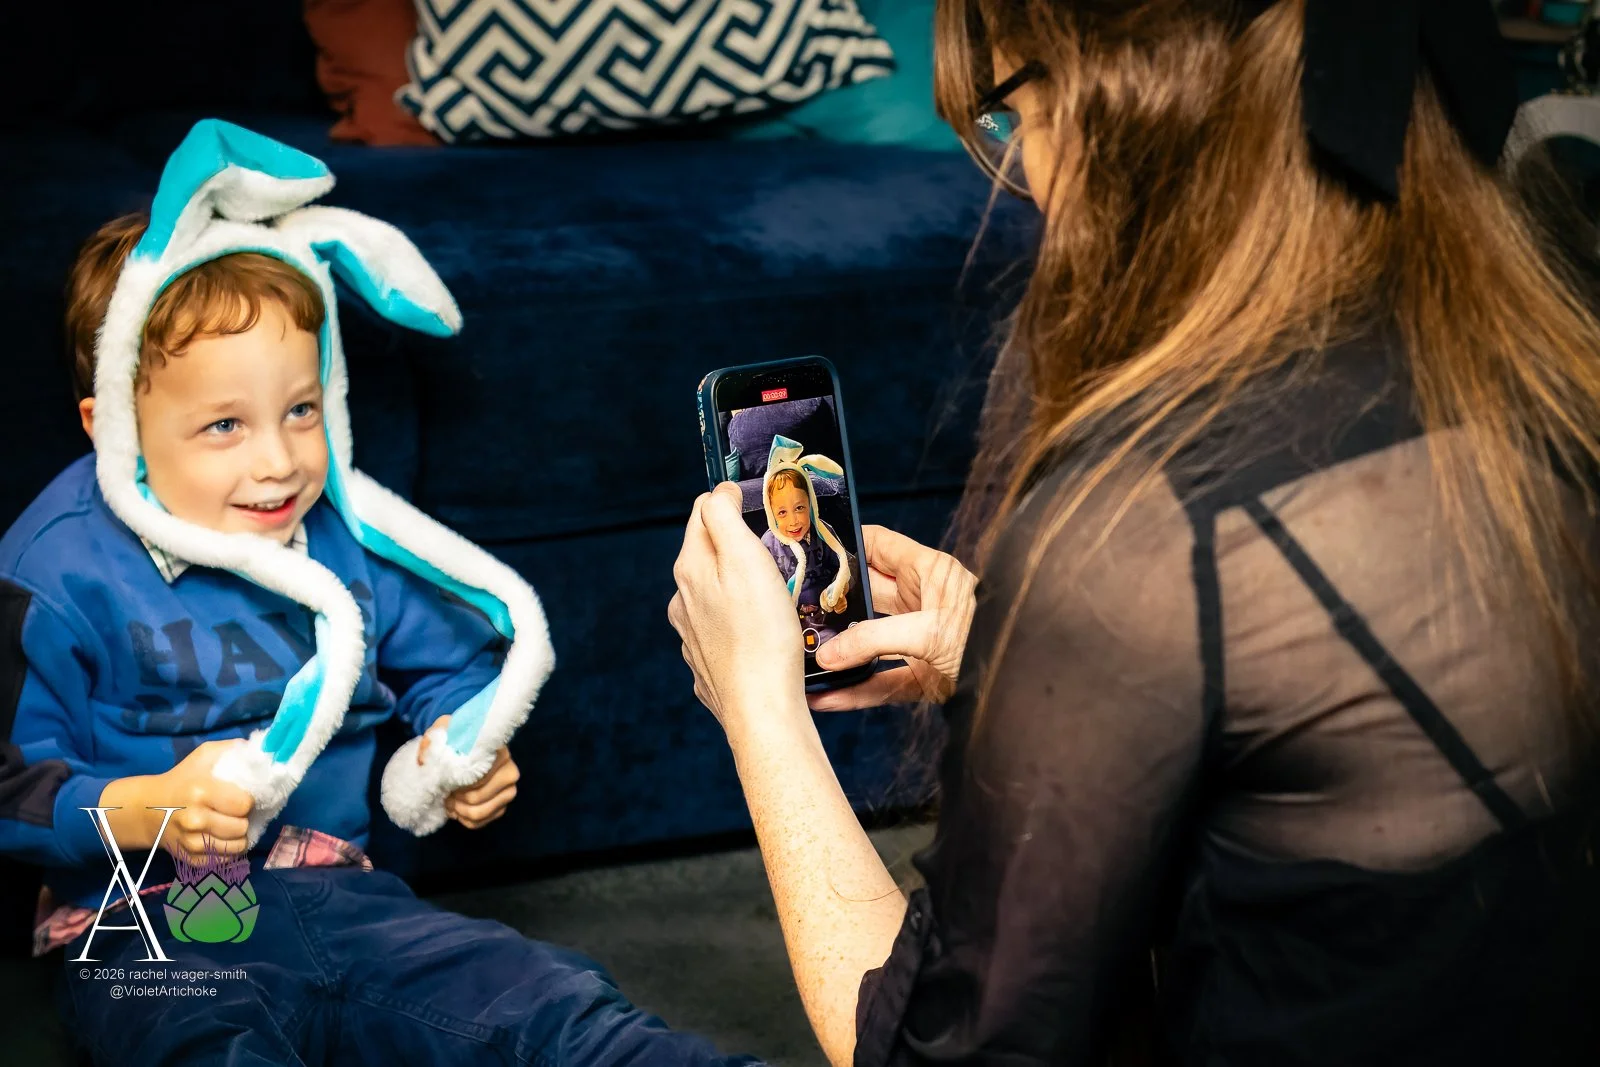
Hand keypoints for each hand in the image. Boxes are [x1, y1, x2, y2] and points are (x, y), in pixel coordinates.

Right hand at [152, 739, 254, 860]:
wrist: (148, 809)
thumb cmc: (183, 779)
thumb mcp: (204, 756)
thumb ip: (233, 749)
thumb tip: (263, 750)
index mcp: (200, 792)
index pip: (244, 804)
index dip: (248, 801)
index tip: (242, 797)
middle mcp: (195, 820)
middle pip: (241, 827)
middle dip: (243, 819)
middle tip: (235, 813)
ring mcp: (191, 843)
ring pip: (237, 847)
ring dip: (239, 836)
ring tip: (231, 825)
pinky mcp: (190, 860)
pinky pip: (225, 860)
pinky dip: (229, 851)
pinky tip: (223, 838)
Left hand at [418, 715, 519, 828]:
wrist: (466, 747)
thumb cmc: (455, 739)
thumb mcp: (441, 733)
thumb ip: (431, 743)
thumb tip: (424, 761)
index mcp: (499, 753)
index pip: (477, 777)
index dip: (456, 783)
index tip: (446, 780)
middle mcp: (510, 772)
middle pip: (477, 798)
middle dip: (456, 799)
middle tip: (445, 793)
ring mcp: (509, 791)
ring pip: (479, 813)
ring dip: (459, 811)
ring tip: (450, 801)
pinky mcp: (503, 806)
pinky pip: (481, 822)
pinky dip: (465, 819)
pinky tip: (457, 808)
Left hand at [668, 482, 807, 732]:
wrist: (762, 710)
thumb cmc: (763, 636)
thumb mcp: (748, 561)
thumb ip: (724, 519)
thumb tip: (716, 493)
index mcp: (691, 569)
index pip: (702, 512)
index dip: (731, 502)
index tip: (760, 507)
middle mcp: (683, 600)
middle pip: (706, 554)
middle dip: (735, 547)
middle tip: (774, 551)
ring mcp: (691, 635)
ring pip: (713, 594)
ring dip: (736, 587)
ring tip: (772, 596)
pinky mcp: (707, 665)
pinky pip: (721, 631)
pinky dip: (738, 624)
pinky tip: (761, 635)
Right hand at [808, 526, 975, 710]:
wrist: (1028, 691)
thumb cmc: (991, 642)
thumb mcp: (930, 632)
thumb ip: (876, 639)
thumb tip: (829, 652)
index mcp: (928, 572)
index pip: (877, 545)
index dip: (843, 543)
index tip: (806, 549)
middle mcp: (920, 602)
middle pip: (863, 596)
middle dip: (830, 603)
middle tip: (790, 609)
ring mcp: (919, 641)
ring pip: (867, 642)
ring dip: (838, 651)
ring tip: (800, 655)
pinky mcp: (922, 677)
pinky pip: (879, 682)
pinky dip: (853, 691)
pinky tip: (825, 697)